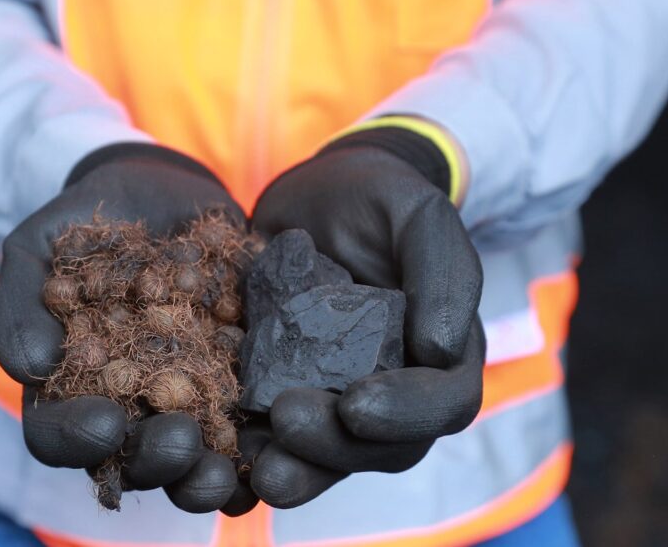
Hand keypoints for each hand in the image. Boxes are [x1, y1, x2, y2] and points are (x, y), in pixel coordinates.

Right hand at [0, 143, 241, 512]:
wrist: (165, 193)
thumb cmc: (90, 224)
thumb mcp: (38, 246)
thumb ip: (19, 301)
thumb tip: (31, 368)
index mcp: (67, 389)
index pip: (55, 435)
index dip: (76, 439)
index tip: (106, 422)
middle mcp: (124, 408)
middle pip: (130, 461)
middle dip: (154, 460)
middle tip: (180, 440)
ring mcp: (182, 403)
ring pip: (188, 462)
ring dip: (203, 476)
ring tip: (224, 469)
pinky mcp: (233, 385)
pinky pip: (244, 430)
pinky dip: (256, 448)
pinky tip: (270, 447)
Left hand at [248, 125, 485, 507]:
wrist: (312, 199)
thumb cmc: (375, 199)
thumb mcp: (414, 212)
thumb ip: (442, 268)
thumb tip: (443, 349)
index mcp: (440, 356)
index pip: (444, 403)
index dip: (407, 412)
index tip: (357, 404)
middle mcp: (396, 390)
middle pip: (382, 446)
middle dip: (336, 446)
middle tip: (287, 420)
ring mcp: (340, 401)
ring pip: (329, 457)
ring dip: (297, 469)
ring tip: (259, 469)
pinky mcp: (288, 398)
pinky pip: (276, 439)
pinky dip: (252, 452)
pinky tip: (222, 452)